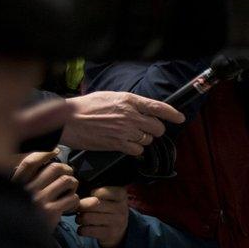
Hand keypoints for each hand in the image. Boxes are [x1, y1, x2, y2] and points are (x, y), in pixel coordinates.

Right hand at [12, 150, 79, 228]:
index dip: (44, 153)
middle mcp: (27, 190)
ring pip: (67, 180)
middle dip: (67, 171)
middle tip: (69, 179)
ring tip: (70, 193)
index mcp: (17, 185)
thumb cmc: (26, 216)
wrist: (21, 242)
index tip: (55, 151)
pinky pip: (73, 198)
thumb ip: (35, 180)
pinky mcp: (51, 211)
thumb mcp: (23, 197)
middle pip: (55, 168)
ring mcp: (39, 200)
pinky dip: (76, 201)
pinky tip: (70, 207)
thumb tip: (54, 152)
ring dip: (74, 186)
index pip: (30, 162)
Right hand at [60, 92, 184, 155]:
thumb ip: (130, 103)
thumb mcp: (112, 97)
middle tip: (146, 130)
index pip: (159, 107)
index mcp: (130, 100)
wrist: (68, 120)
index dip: (173, 114)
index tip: (180, 118)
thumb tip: (144, 110)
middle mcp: (131, 115)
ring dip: (143, 140)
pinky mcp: (117, 144)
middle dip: (155, 130)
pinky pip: (137, 150)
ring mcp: (125, 131)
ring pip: (148, 140)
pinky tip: (126, 144)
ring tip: (129, 135)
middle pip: (157, 127)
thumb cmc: (87, 107)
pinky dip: (135, 149)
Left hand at [76, 186, 128, 247]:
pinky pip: (86, 230)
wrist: (119, 230)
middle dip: (81, 206)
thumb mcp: (107, 198)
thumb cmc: (108, 210)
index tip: (92, 197)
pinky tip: (85, 228)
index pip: (100, 192)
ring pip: (87, 217)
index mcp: (121, 195)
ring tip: (82, 219)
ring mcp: (116, 221)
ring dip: (79, 218)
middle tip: (81, 209)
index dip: (91, 194)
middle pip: (92, 204)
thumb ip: (94, 195)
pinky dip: (80, 230)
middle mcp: (121, 208)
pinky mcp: (109, 234)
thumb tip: (76, 201)